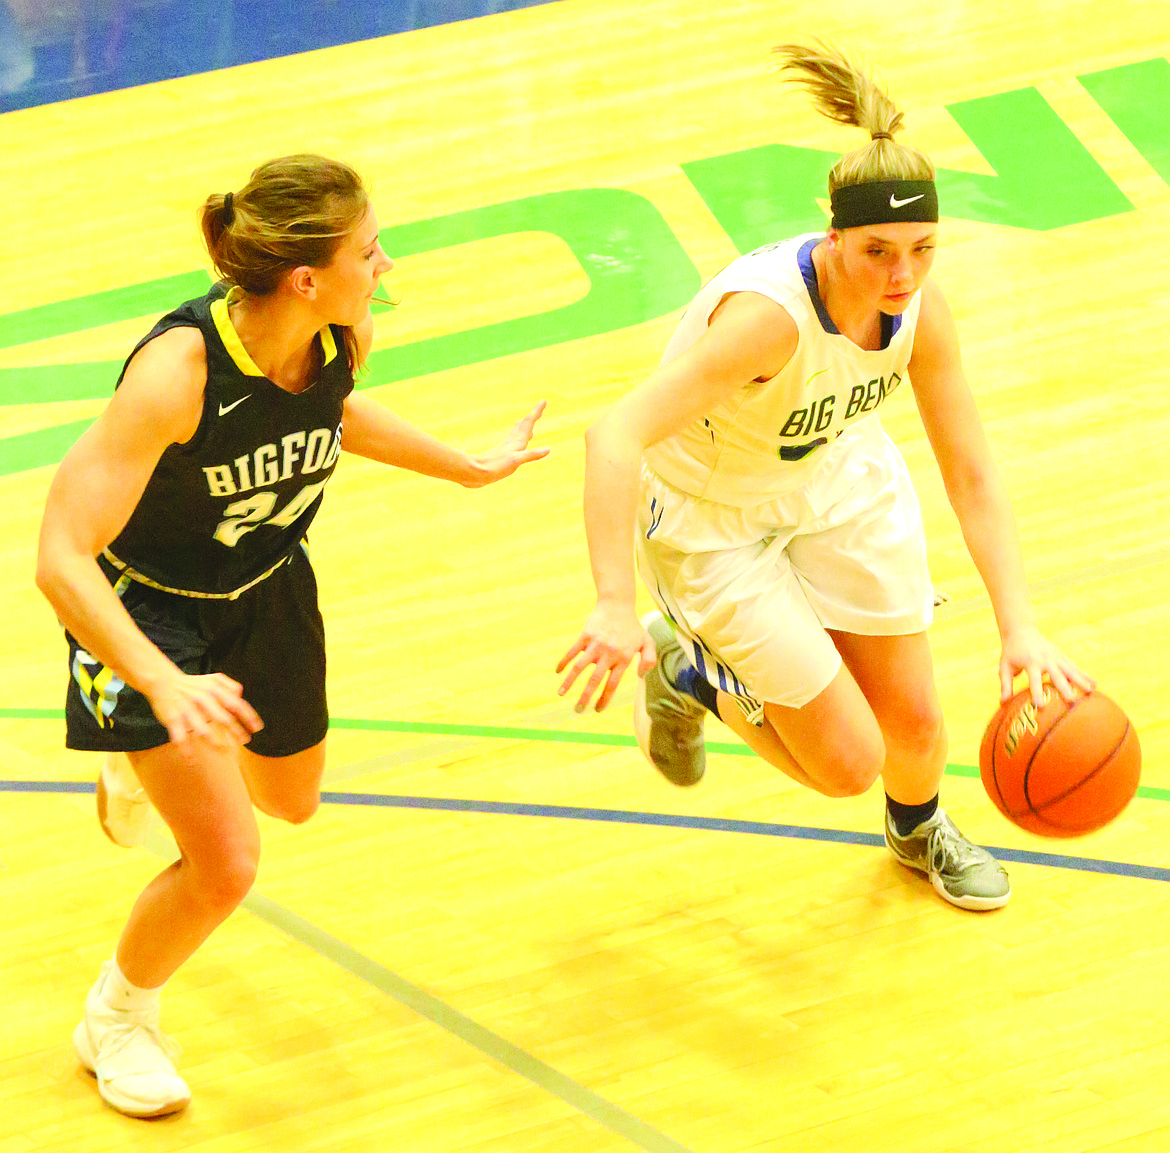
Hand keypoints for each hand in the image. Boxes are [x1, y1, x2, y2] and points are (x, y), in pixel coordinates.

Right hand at [145, 670, 264, 747]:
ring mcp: (187, 710)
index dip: (248, 717)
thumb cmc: (194, 684)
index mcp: (214, 690)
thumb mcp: (214, 678)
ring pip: (203, 730)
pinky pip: (180, 737)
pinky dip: (185, 750)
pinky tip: (191, 760)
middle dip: (237, 732)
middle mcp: (202, 699)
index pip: (236, 704)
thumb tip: (241, 697)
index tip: (257, 728)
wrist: (163, 681)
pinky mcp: (173, 719)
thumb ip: (231, 686)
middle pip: (223, 719)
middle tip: (245, 741)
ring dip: (216, 743)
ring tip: (225, 751)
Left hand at [465, 400, 549, 486]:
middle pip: (523, 426)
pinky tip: (513, 445)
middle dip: (532, 417)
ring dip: (523, 427)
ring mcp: (505, 449)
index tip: (543, 400)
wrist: (473, 473)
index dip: (536, 412)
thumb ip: (531, 455)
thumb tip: (549, 449)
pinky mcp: (500, 457)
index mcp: (516, 442)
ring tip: (525, 423)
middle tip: (539, 409)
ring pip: (517, 434)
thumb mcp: (515, 461)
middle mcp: (511, 443)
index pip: (528, 423)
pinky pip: (512, 444)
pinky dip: (517, 441)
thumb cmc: (494, 467)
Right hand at [556, 602, 656, 712]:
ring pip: (580, 667)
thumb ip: (649, 660)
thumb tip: (641, 676)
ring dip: (569, 682)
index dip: (604, 699)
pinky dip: (564, 662)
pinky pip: (572, 652)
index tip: (597, 710)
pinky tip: (558, 672)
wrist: (617, 605)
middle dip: (585, 697)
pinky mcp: (585, 636)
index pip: (612, 684)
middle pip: (595, 680)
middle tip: (578, 710)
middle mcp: (609, 654)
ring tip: (561, 693)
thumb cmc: (632, 626)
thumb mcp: (647, 642)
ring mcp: (596, 644)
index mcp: (623, 658)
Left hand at [999, 624, 1094, 705]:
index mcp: (1031, 662)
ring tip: (1091, 692)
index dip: (1037, 692)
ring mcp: (1055, 656)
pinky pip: (1073, 666)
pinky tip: (1094, 684)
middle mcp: (1046, 659)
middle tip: (1072, 701)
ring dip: (1081, 680)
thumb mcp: (1005, 666)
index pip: (1034, 680)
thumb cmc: (1011, 651)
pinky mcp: (1061, 655)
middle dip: (1065, 688)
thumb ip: (1005, 684)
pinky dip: (1083, 674)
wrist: (1021, 631)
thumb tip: (1003, 702)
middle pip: (1057, 675)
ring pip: (1070, 669)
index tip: (1041, 705)